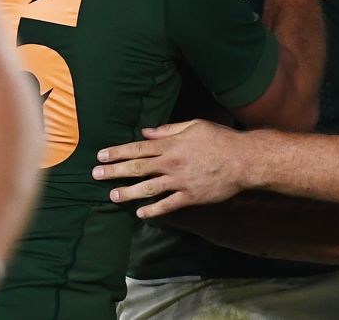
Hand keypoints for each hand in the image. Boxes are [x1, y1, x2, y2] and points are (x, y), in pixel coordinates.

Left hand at [93, 120, 245, 217]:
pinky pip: (167, 205)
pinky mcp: (190, 197)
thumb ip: (169, 130)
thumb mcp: (194, 125)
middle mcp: (171, 163)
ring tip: (112, 196)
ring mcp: (180, 181)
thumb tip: (146, 132)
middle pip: (137, 167)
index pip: (138, 148)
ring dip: (128, 192)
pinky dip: (153, 210)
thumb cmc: (220, 139)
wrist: (243, 159)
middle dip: (114, 171)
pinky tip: (140, 213)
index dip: (118, 152)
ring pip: (148, 188)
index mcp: (171, 144)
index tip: (101, 156)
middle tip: (95, 175)